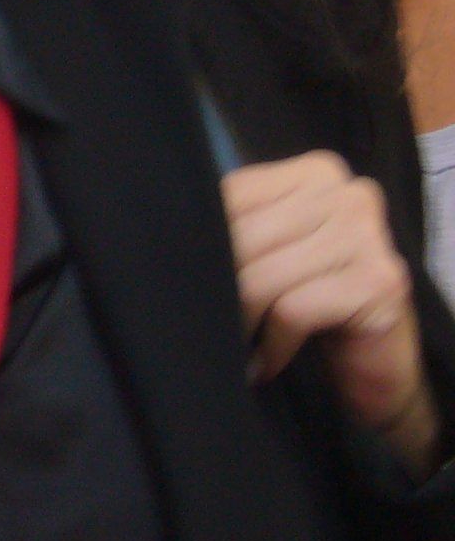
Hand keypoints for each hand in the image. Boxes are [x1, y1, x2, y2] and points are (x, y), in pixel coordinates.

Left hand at [225, 151, 441, 471]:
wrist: (376, 366)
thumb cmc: (312, 305)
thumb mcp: (269, 256)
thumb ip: (236, 230)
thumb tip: (161, 234)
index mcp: (315, 174)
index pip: (231, 196)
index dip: (203, 245)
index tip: (194, 281)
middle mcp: (347, 193)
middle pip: (243, 240)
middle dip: (221, 290)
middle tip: (214, 323)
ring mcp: (368, 235)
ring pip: (261, 278)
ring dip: (242, 323)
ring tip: (239, 345)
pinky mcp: (379, 282)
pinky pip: (292, 311)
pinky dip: (271, 346)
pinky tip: (266, 362)